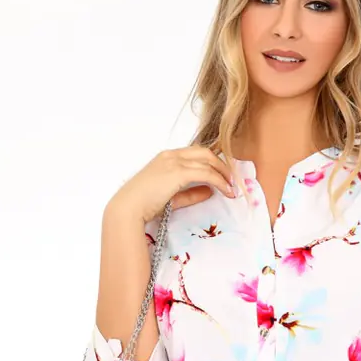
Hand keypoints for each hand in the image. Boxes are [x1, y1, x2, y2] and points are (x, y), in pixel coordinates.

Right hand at [108, 145, 236, 223]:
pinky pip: (206, 173)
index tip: (223, 175)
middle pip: (205, 152)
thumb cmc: (144, 205)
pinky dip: (219, 181)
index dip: (212, 162)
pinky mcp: (178, 172)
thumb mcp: (171, 198)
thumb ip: (190, 193)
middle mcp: (171, 155)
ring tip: (232, 187)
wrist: (128, 208)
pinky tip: (226, 190)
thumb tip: (210, 191)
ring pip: (208, 160)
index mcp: (166, 157)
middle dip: (222, 164)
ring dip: (223, 173)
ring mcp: (174, 161)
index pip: (195, 153)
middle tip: (232, 179)